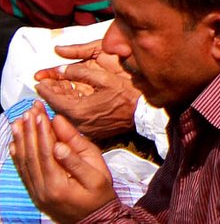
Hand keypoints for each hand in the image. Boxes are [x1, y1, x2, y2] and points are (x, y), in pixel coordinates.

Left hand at [10, 105, 116, 223]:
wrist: (94, 220)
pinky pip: (23, 173)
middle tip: (29, 110)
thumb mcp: (96, 174)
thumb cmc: (99, 194)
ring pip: (24, 163)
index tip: (40, 111)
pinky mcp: (35, 193)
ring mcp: (36, 193)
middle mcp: (41, 190)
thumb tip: (59, 139)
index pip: (46, 151)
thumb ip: (76, 156)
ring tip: (19, 121)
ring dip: (21, 141)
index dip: (42, 130)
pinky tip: (15, 144)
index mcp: (58, 184)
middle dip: (30, 130)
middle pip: (32, 155)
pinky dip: (18, 157)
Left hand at [33, 42, 137, 141]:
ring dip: (60, 101)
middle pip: (57, 107)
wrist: (145, 113)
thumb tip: (61, 69)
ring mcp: (84, 129)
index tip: (38, 80)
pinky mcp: (91, 131)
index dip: (45, 88)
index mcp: (78, 110)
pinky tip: (71, 100)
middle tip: (44, 83)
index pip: (53, 98)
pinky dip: (70, 108)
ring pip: (65, 114)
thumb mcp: (105, 78)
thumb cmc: (128, 94)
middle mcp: (77, 123)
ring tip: (56, 90)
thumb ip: (80, 73)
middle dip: (50, 94)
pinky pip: (74, 119)